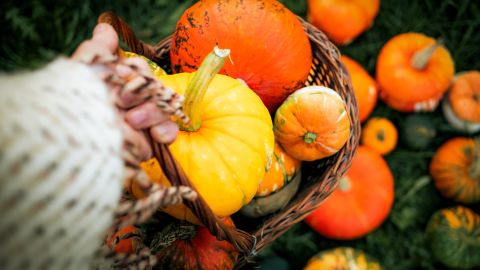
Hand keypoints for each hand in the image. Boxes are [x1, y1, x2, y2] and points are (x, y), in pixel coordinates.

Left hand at [72, 23, 178, 160]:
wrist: (80, 143)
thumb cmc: (80, 103)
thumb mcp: (86, 70)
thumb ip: (99, 49)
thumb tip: (106, 28)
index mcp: (116, 85)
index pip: (140, 69)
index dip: (137, 70)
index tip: (123, 73)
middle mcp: (129, 103)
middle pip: (156, 88)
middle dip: (142, 92)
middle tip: (122, 101)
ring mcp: (141, 123)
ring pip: (165, 108)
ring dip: (152, 112)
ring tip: (132, 121)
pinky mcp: (148, 143)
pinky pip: (169, 131)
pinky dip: (165, 131)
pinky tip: (156, 135)